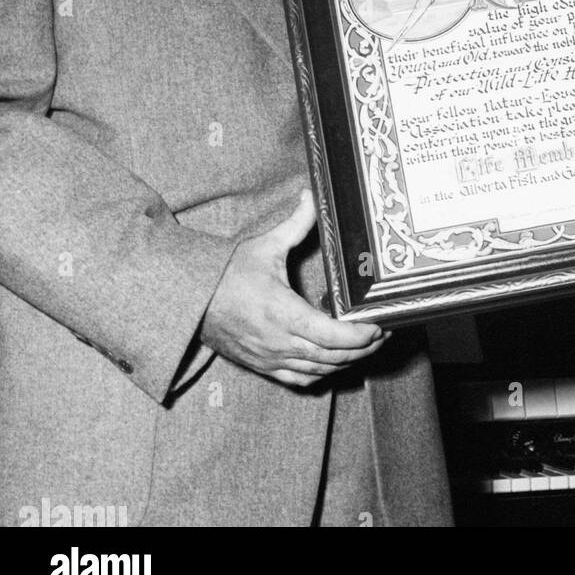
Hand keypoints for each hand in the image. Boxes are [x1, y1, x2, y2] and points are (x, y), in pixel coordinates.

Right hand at [200, 191, 385, 385]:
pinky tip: (335, 361)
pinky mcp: (263, 366)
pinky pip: (300, 379)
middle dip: (364, 348)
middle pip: (333, 357)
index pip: (332, 336)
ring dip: (347, 362)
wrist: (191, 301)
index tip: (378, 325)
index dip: (360, 336)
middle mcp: (279, 341)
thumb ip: (296, 223)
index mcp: (282, 312)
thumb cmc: (227, 274)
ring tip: (366, 346)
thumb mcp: (266, 246)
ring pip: (320, 370)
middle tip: (383, 333)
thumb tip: (311, 195)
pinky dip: (323, 373)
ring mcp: (271, 358)